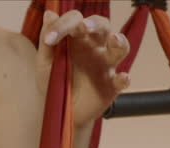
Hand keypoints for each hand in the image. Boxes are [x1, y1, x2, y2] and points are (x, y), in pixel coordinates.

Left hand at [36, 10, 131, 126]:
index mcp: (78, 39)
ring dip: (120, 42)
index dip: (64, 24)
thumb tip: (49, 13)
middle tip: (82, 28)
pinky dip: (124, 79)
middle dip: (95, 24)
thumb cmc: (54, 83)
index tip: (50, 39)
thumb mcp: (45, 62)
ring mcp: (105, 66)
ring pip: (120, 48)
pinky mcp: (112, 86)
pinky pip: (122, 80)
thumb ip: (47, 39)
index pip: (77, 20)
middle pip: (103, 26)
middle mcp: (95, 48)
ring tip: (114, 39)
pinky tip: (121, 78)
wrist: (59, 112)